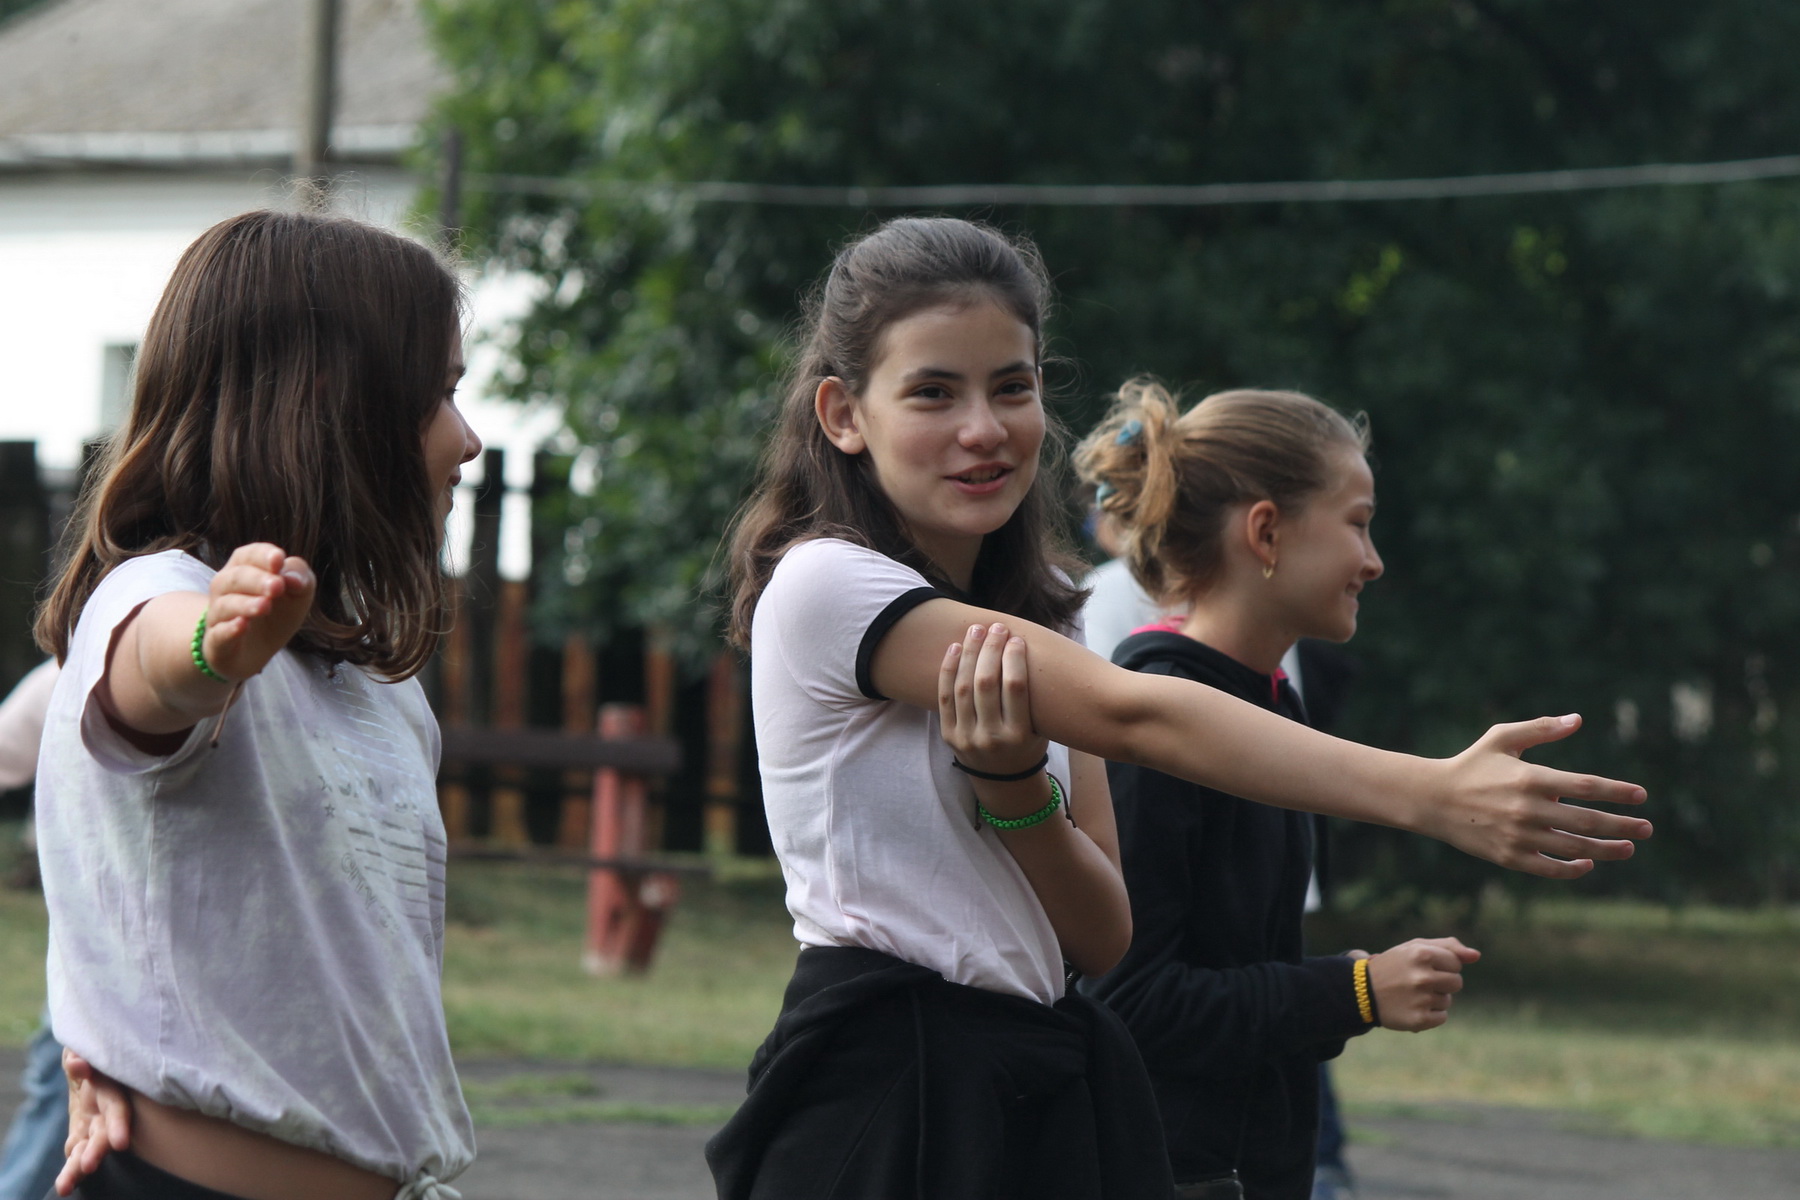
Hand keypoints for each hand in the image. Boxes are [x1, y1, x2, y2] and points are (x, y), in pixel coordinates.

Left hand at [57, 1049, 130, 1195]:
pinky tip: (64, 1184)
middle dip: (97, 1150)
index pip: (118, 1108)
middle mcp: (106, 1108)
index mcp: (112, 1088)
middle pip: (104, 1132)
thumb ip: (83, 1054)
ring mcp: (94, 1119)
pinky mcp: (82, 1127)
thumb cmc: (93, 1044)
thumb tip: (75, 1063)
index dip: (119, 1125)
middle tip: (88, 1166)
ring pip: (89, 1145)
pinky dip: (71, 1162)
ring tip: (64, 1188)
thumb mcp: (87, 1044)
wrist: (90, 1053)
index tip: (119, 1144)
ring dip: (78, 1166)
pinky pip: (77, 1146)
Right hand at [201, 543, 317, 681]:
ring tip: (265, 606)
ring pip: (225, 604)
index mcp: (244, 570)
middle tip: (277, 586)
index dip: (263, 555)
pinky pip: (218, 634)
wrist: (256, 652)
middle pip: (236, 577)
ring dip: (245, 604)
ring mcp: (218, 616)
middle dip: (257, 579)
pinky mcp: (217, 642)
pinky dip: (229, 629)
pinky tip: (242, 626)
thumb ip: (300, 579)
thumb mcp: (298, 595)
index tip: (279, 559)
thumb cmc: (277, 614)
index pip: (248, 555)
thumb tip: (293, 578)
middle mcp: (225, 589)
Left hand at [938, 623, 1047, 778]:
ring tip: (976, 631)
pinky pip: (944, 698)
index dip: (1014, 659)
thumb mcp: (1041, 728)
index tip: (1016, 638)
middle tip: (996, 627)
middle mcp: (991, 738)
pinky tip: (955, 648)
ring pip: (964, 688)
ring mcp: (967, 737)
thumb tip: (1028, 648)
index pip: (1015, 688)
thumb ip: (1034, 697)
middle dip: (991, 650)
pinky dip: (948, 670)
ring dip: (970, 654)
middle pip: (986, 684)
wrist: (1004, 780)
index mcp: (1019, 736)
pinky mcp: (949, 736)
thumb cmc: (1027, 744)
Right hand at [1362, 937, 1480, 1031]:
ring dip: (1434, 998)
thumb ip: (1448, 947)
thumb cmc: (1395, 966)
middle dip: (1442, 982)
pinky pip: (1441, 1017)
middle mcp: (1422, 977)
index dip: (1442, 965)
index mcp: (1421, 954)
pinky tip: (1412, 1007)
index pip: (1456, 963)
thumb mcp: (1415, 948)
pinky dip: (1430, 1014)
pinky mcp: (1419, 1020)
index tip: (1423, 966)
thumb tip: (1476, 956)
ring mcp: (1420, 1000)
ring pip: (1448, 1001)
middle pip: (1456, 982)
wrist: (1362, 991)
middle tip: (1418, 981)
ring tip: (1412, 995)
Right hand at [1428, 714, 1650, 878]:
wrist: (1432, 799)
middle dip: (1623, 826)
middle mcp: (1527, 810)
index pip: (1586, 787)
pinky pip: (1549, 869)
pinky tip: (1587, 863)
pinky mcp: (1509, 857)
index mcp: (1529, 779)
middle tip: (1647, 828)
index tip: (1641, 795)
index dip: (1617, 792)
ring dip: (1607, 851)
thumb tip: (1578, 720)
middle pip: (1587, 822)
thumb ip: (1541, 729)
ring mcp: (1518, 837)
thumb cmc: (1471, 764)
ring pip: (1574, 849)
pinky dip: (1572, 869)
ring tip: (1628, 848)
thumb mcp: (1502, 738)